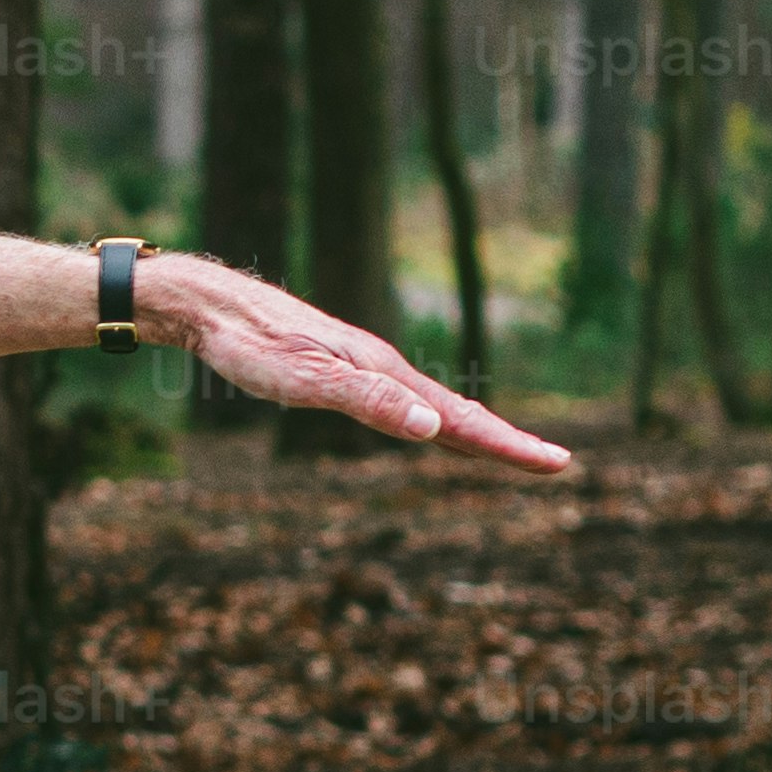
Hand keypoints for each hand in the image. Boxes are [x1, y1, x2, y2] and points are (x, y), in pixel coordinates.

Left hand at [148, 256, 572, 471]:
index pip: (460, 421)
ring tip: (510, 450)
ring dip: (476, 431)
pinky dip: (435, 420)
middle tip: (555, 463)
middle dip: (505, 441)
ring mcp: (367, 367)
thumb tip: (433, 429)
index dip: (508, 446)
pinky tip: (433, 427)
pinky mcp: (344, 368)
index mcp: (386, 374)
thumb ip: (370, 403)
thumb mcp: (308, 380)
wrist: (215, 307)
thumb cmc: (253, 345)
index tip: (556, 463)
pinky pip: (405, 402)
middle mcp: (385, 368)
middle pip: (458, 413)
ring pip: (434, 407)